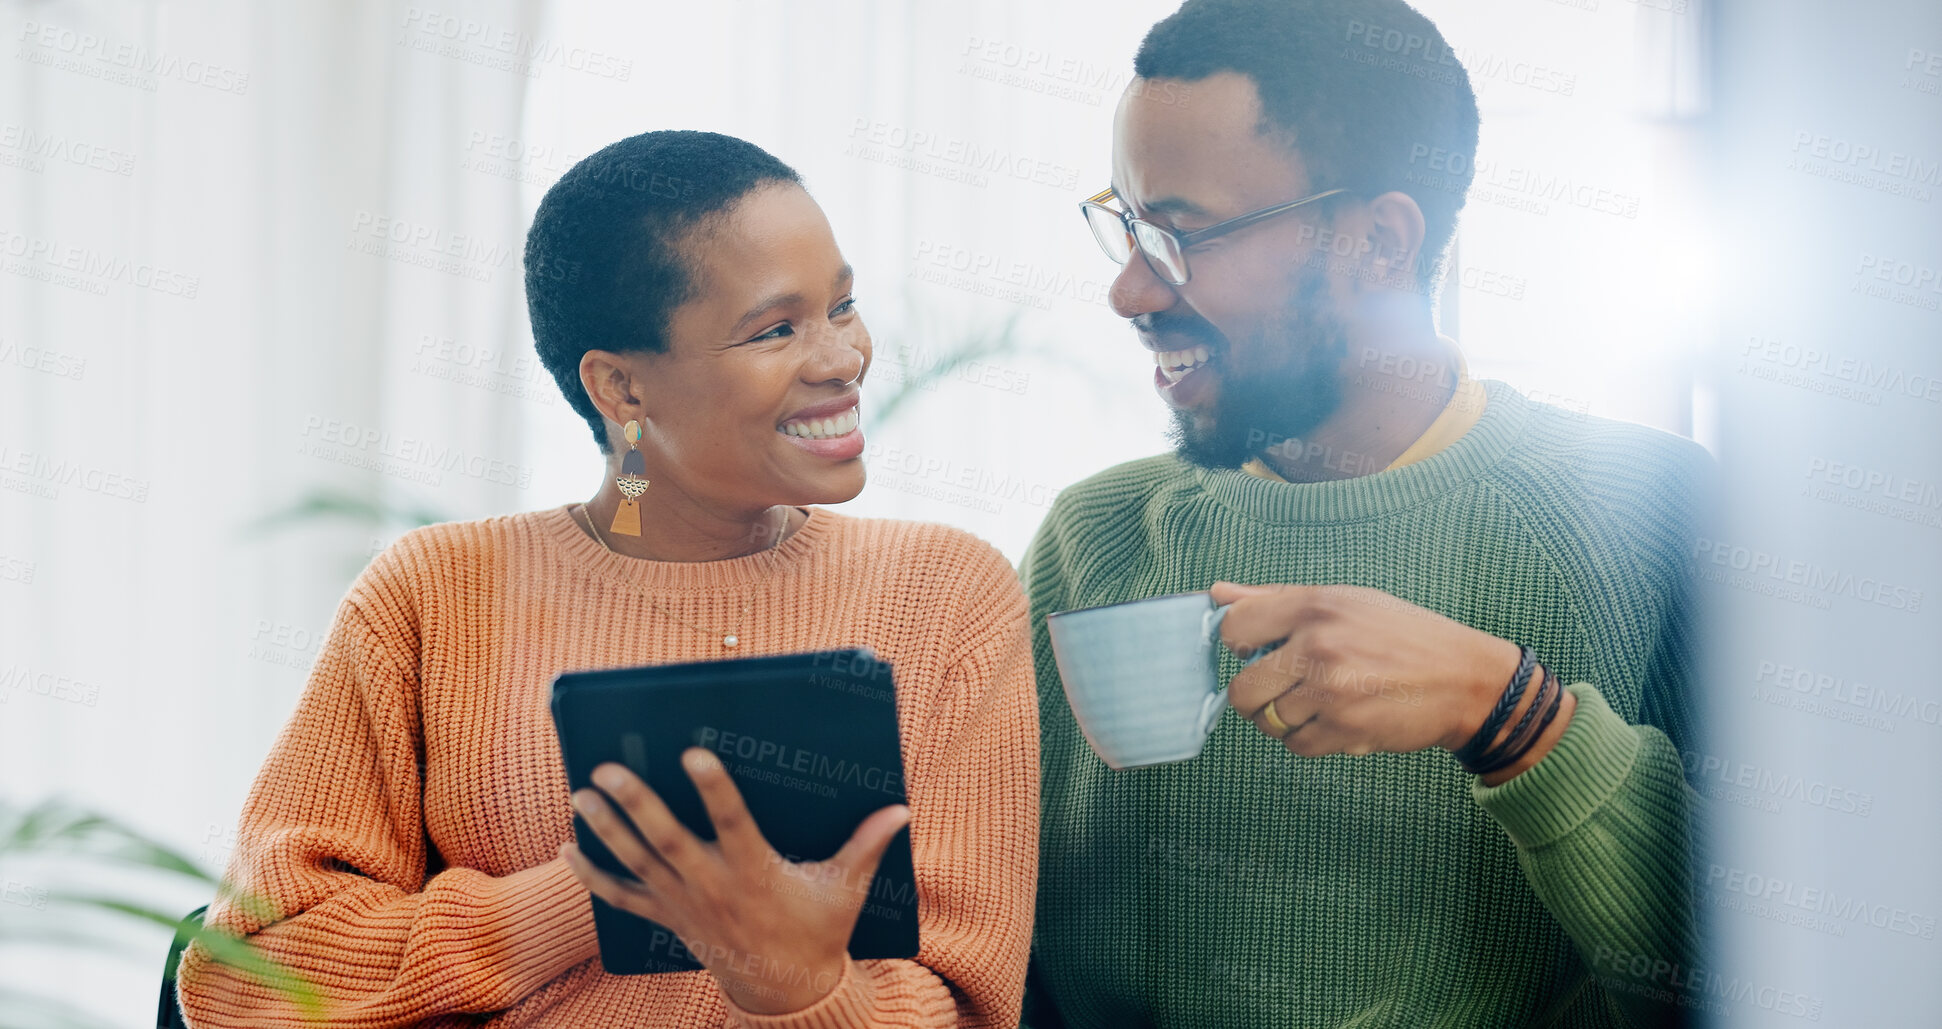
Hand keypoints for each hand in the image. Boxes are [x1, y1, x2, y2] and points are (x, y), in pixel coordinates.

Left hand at [561, 749, 910, 1013]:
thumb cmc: (817, 932)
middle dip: (636, 804)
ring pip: (637, 862)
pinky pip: (621, 898)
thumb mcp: (845, 889)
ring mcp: (684, 903)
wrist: (785, 992)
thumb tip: (900, 810)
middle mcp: (712, 885)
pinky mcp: (668, 918)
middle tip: (609, 770)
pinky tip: (567, 849)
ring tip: (582, 793)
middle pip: (666, 841)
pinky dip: (592, 876)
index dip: (713, 787)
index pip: (732, 822)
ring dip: (606, 829)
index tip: (694, 754)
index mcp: (755, 871)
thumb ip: (867, 845)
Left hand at [1211, 581, 1570, 776]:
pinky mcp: (1344, 729)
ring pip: (1267, 721)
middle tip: (1283, 689)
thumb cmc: (1403, 636)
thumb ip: (1276, 599)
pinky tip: (1334, 722)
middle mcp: (1317, 645)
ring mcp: (1329, 691)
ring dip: (1284, 720)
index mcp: (1315, 606)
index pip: (1234, 627)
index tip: (1258, 651)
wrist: (1466, 680)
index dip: (1239, 644)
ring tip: (1315, 705)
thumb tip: (1216, 595)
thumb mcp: (1345, 601)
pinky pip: (1296, 746)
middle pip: (1242, 688)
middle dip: (1255, 695)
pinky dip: (1308, 740)